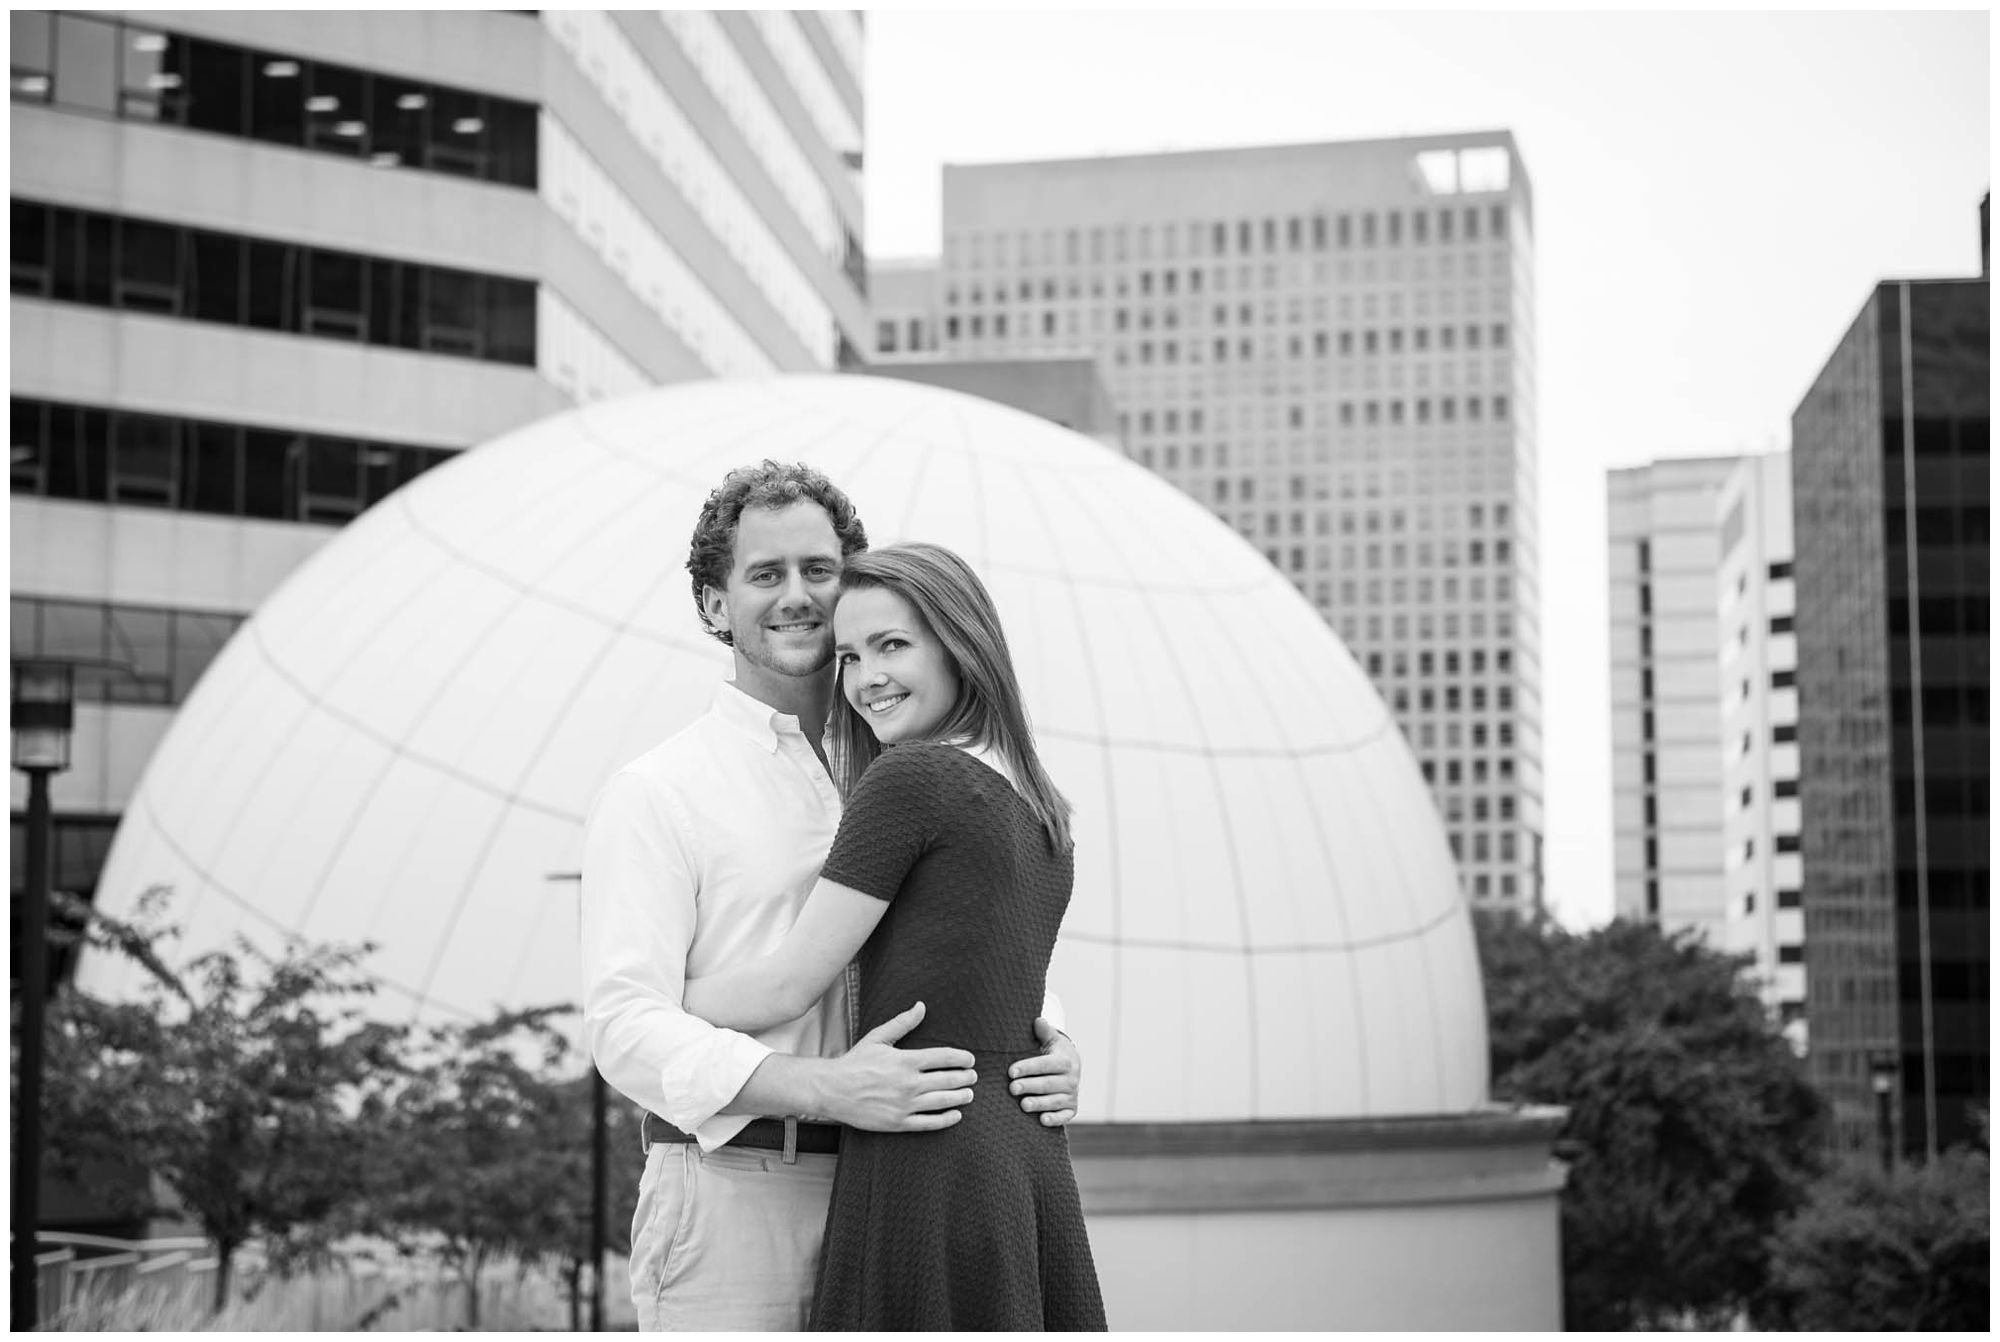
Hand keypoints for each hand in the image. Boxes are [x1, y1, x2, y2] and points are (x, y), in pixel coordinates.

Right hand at [818, 1001, 976, 1132]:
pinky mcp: (899, 1122)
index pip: (943, 1057)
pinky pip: (929, 1123)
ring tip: (969, 1094)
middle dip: (965, 1078)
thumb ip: (903, 1023)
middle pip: (947, 1080)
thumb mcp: (878, 1038)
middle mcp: (908, 1083)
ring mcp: (904, 1105)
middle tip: (973, 1076)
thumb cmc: (855, 1062)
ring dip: (960, 1097)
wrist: (832, 1090)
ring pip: (942, 1102)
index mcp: (905, 1060)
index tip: (970, 1059)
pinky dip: (946, 1119)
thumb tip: (921, 1006)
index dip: (961, 1058)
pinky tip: (956, 1115)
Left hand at [1008, 1017, 1079, 1126]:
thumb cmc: (1055, 1053)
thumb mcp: (1052, 1040)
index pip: (1045, 1064)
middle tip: (1012, 1088)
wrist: (1073, 1069)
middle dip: (1030, 1086)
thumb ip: (1044, 1032)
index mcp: (1065, 1061)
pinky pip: (1064, 1116)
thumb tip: (1037, 1020)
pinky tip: (1042, 1120)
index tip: (1011, 1071)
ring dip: (1039, 1103)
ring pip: (1054, 1101)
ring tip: (1023, 1105)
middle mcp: (1071, 1079)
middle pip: (1048, 1084)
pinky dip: (1055, 1119)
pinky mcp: (1072, 1110)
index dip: (1028, 1067)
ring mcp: (1072, 1096)